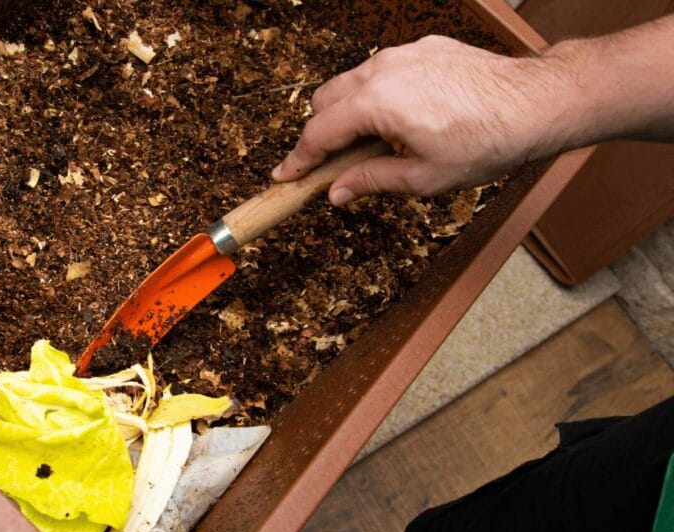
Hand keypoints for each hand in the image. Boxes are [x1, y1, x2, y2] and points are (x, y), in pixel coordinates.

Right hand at [271, 35, 574, 204]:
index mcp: (377, 103)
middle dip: (319, 133)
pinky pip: (383, 70)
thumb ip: (371, 181)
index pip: (319, 133)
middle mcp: (383, 70)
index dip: (298, 159)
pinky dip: (376, 95)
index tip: (285, 175)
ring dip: (347, 113)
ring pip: (352, 82)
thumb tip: (337, 192)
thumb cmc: (487, 141)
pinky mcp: (424, 48)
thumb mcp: (423, 177)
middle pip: (325, 101)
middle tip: (328, 165)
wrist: (537, 103)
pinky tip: (398, 119)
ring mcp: (404, 54)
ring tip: (368, 145)